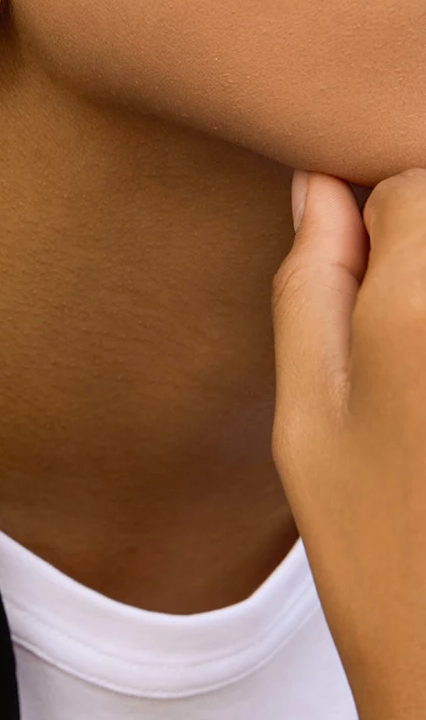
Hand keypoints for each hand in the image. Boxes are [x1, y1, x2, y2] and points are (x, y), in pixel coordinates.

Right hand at [272, 167, 425, 719]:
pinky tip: (424, 391)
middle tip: (391, 297)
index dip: (378, 195)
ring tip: (412, 366)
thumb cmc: (377, 547)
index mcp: (425, 306)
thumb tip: (318, 185)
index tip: (354, 243)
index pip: (414, 172)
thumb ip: (309, 287)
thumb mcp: (306, 416)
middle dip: (422, 228)